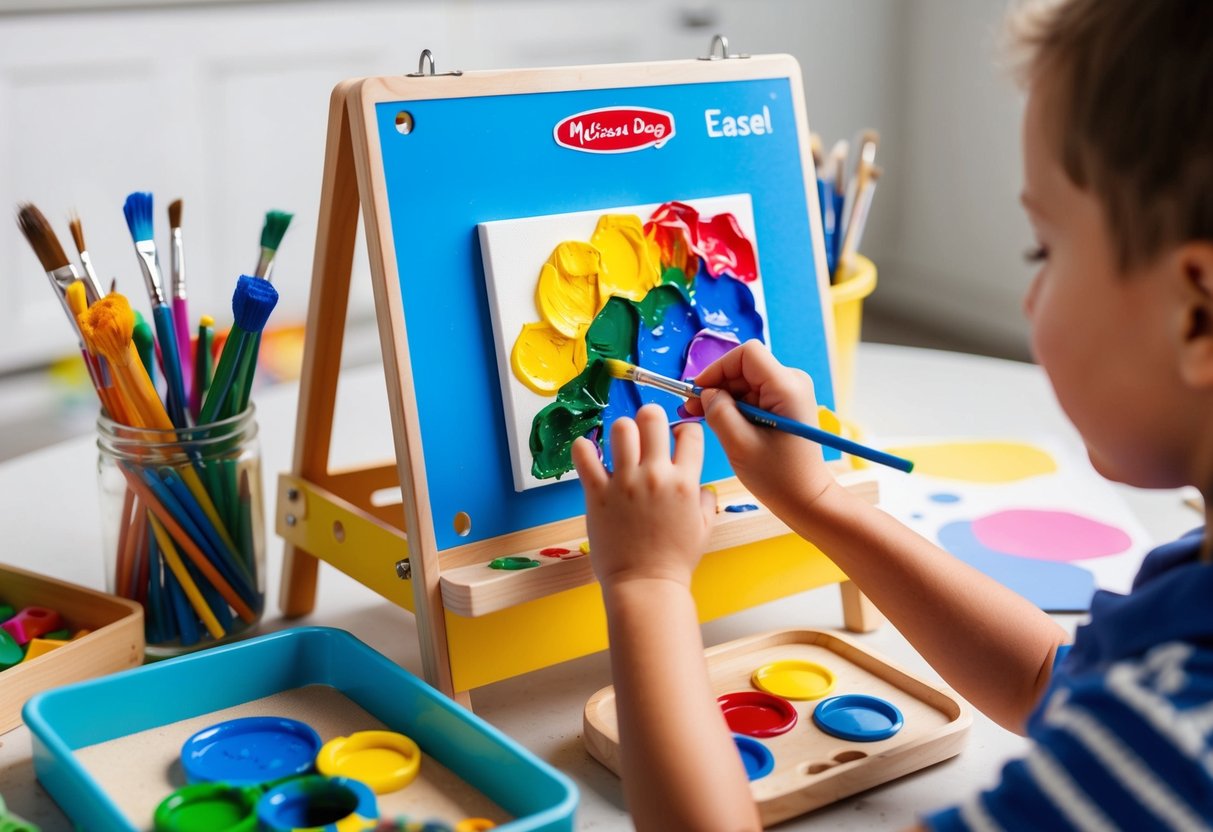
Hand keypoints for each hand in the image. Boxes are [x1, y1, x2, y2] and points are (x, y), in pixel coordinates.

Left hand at [572, 404, 715, 590]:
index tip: (676, 438)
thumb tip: (701, 484)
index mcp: (685, 482)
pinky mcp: (598, 494)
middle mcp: (655, 476)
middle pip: (652, 418)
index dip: (684, 430)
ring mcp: (625, 483)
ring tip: (620, 445)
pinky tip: (589, 452)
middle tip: (646, 431)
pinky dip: (584, 449)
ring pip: (621, 429)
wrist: (645, 584)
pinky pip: (585, 457)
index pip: (690, 433)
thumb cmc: (674, 559)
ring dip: (621, 431)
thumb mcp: (704, 528)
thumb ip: (705, 499)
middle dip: (651, 418)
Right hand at [683, 340, 835, 514]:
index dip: (718, 368)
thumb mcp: (739, 444)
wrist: (806, 498)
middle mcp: (792, 383)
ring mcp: (790, 393)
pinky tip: (721, 423)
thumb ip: (719, 412)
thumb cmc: (778, 477)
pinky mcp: (785, 404)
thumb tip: (707, 392)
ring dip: (723, 397)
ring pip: (746, 381)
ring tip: (703, 418)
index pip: (747, 354)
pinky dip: (734, 406)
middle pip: (745, 367)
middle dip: (717, 385)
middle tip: (692, 409)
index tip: (698, 390)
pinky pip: (753, 394)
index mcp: (787, 387)